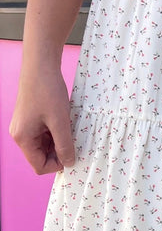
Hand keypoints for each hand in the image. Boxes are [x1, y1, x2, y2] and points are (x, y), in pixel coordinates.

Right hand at [9, 59, 75, 174]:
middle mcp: (20, 134)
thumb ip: (64, 145)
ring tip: (69, 129)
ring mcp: (25, 126)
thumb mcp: (60, 122)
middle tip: (73, 140)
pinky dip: (56, 133)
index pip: (39, 166)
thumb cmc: (47, 90)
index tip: (71, 154)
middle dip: (58, 152)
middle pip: (41, 156)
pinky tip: (65, 122)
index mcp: (23, 138)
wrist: (41, 65)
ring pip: (44, 145)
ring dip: (58, 142)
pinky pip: (44, 134)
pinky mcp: (31, 119)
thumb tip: (69, 163)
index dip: (57, 165)